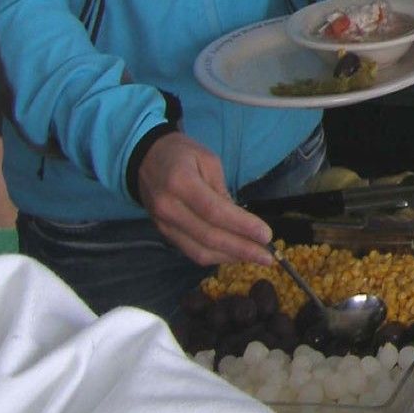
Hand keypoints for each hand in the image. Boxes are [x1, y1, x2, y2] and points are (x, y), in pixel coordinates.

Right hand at [135, 131, 271, 267]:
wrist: (145, 159)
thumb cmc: (182, 154)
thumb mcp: (208, 160)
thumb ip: (223, 190)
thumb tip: (241, 221)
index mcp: (180, 183)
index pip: (215, 212)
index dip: (242, 226)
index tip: (267, 235)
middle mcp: (168, 208)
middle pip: (208, 237)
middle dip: (241, 249)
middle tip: (268, 257)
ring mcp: (163, 224)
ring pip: (199, 251)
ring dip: (230, 258)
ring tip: (256, 258)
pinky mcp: (163, 233)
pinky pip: (190, 251)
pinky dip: (215, 256)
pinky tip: (235, 255)